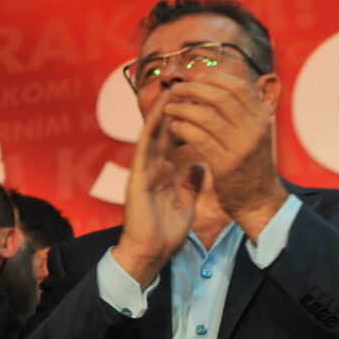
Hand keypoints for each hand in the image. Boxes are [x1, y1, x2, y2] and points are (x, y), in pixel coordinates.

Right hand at [113, 92, 203, 287]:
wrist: (150, 253)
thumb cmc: (165, 234)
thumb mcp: (186, 203)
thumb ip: (190, 182)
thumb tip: (200, 163)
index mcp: (163, 173)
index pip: (175, 140)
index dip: (187, 120)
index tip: (201, 103)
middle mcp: (151, 168)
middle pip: (164, 131)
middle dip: (176, 108)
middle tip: (187, 84)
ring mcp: (143, 171)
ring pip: (152, 133)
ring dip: (162, 110)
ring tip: (173, 87)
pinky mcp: (137, 177)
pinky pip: (144, 148)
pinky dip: (151, 128)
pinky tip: (159, 111)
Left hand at [162, 72, 287, 240]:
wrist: (259, 201)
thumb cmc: (251, 166)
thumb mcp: (256, 135)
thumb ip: (242, 113)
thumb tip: (219, 88)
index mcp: (262, 118)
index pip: (239, 87)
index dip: (214, 79)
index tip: (196, 79)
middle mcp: (255, 129)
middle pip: (221, 97)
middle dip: (193, 89)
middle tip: (175, 90)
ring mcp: (241, 147)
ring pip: (207, 116)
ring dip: (183, 109)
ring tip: (168, 109)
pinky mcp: (226, 165)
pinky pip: (199, 138)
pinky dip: (183, 128)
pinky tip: (174, 127)